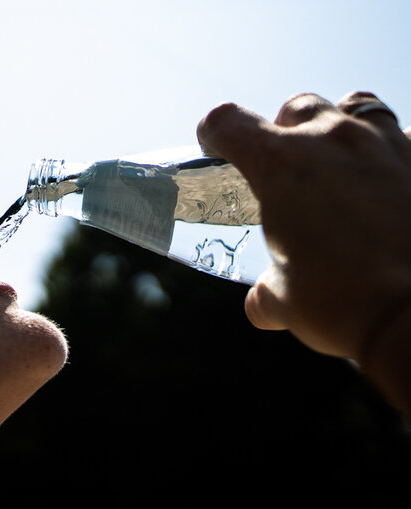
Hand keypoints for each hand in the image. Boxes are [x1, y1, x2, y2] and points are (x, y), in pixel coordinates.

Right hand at [197, 92, 410, 376]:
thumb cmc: (344, 303)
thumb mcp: (285, 302)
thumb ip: (267, 291)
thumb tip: (263, 303)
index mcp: (280, 165)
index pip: (230, 123)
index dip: (216, 132)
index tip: (216, 144)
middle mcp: (334, 139)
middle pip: (298, 107)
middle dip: (285, 129)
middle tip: (287, 166)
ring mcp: (390, 144)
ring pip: (358, 107)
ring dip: (343, 128)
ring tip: (343, 163)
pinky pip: (406, 140)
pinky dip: (392, 157)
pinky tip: (391, 189)